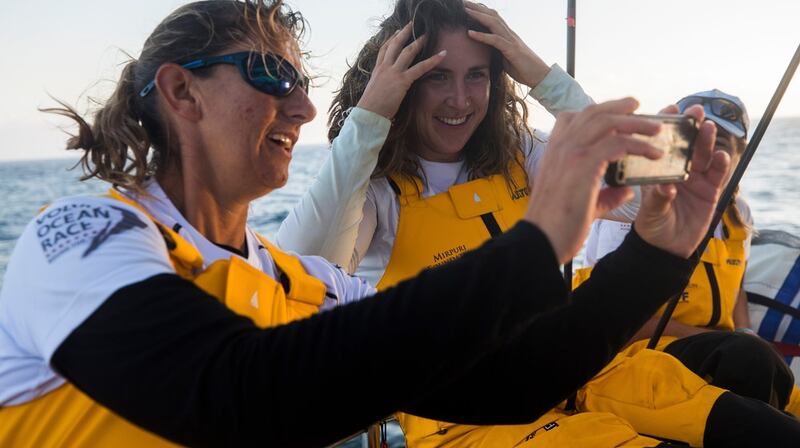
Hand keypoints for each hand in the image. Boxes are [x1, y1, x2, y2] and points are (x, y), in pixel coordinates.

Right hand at [357, 24, 446, 119]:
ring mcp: (393, 72)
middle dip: (404, 33)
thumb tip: (385, 88)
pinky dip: (433, 60)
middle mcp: (385, 67)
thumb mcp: (373, 91)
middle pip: (395, 45)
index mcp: (377, 70)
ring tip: (427, 35)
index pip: (384, 49)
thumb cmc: (370, 107)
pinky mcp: (402, 80)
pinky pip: (420, 68)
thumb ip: (381, 85)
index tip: (397, 32)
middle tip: (412, 24)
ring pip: (408, 51)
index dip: (391, 39)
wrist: (368, 113)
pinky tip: (442, 54)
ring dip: (418, 42)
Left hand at [464, 1, 549, 88]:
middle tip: (463, 2)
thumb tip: (486, 50)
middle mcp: (509, 34)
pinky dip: (482, 36)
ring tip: (465, 10)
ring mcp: (511, 40)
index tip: (468, 6)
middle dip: (477, 8)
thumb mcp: (506, 57)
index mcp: (507, 35)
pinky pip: (495, 40)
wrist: (540, 76)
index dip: (481, 11)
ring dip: (478, 16)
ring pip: (493, 23)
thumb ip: (497, 51)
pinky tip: (470, 33)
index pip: (493, 18)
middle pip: (492, 15)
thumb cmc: (523, 68)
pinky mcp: (511, 50)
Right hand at [525, 98, 663, 263]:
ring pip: (608, 123)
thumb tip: (627, 190)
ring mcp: (571, 152)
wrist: (541, 238)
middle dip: (619, 107)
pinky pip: (618, 144)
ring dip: (636, 123)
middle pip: (594, 113)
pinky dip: (640, 146)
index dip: (596, 112)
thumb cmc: (556, 224)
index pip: (572, 118)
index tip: (616, 114)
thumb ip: (605, 193)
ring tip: (657, 129)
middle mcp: (561, 146)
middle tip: (639, 107)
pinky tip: (654, 154)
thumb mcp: (581, 202)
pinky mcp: (584, 164)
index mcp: (554, 151)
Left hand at [635, 104, 729, 257]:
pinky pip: (718, 174)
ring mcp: (696, 179)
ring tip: (708, 128)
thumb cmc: (652, 225)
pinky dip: (721, 164)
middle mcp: (678, 170)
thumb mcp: (650, 211)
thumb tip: (667, 187)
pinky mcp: (710, 191)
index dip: (668, 125)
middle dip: (693, 126)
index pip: (663, 143)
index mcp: (659, 169)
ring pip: (704, 155)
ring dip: (707, 141)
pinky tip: (721, 154)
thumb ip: (658, 198)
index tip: (671, 108)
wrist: (666, 248)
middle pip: (688, 144)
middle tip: (696, 112)